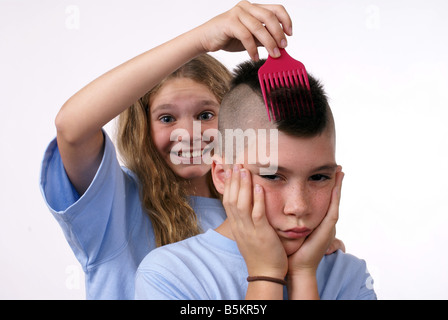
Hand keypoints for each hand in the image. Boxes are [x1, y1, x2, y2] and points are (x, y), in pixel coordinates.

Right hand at [196, 1, 292, 59]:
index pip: (276, 9)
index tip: (289, 34)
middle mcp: (247, 7)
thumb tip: (279, 46)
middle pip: (270, 17)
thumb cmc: (228, 37)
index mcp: (254, 8)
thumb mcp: (250, 38)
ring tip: (272, 55)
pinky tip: (254, 57)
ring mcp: (238, 13)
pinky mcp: (229, 22)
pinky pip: (246, 36)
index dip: (286, 21)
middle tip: (282, 47)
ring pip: (259, 27)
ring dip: (268, 43)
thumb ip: (263, 39)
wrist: (206, 39)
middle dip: (278, 34)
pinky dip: (252, 48)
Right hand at [223, 165, 287, 279]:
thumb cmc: (260, 254)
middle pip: (232, 199)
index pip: (228, 202)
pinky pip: (257, 214)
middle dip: (233, 180)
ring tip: (245, 169)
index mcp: (236, 226)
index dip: (229, 185)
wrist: (265, 273)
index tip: (231, 171)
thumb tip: (247, 207)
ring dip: (243, 185)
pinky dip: (257, 199)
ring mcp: (249, 230)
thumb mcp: (248, 235)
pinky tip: (259, 186)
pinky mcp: (261, 233)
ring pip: (242, 204)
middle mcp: (239, 226)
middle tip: (236, 164)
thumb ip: (246, 221)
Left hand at [287, 170, 344, 276]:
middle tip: (338, 167)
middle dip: (336, 183)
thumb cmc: (290, 250)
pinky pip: (332, 211)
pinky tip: (335, 187)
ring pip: (334, 202)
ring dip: (338, 187)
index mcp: (316, 221)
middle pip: (332, 199)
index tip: (326, 171)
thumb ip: (289, 218)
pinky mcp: (326, 230)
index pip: (322, 200)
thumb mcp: (289, 229)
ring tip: (340, 172)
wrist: (296, 267)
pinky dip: (335, 199)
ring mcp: (327, 226)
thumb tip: (278, 205)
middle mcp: (324, 222)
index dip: (325, 186)